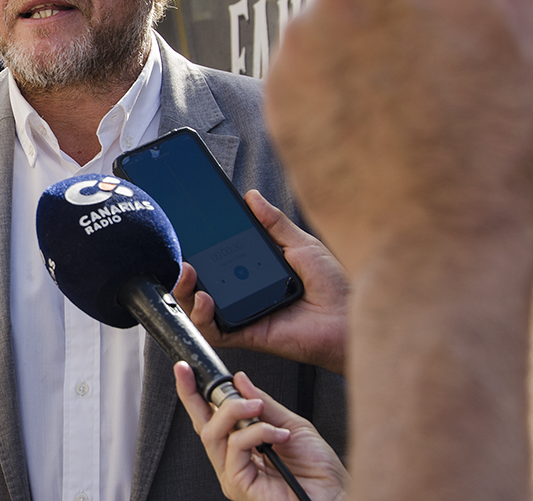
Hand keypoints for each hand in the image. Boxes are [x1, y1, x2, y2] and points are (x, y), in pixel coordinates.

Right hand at [173, 190, 347, 373]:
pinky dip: (201, 317)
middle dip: (183, 269)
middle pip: (202, 283)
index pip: (219, 259)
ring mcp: (242, 315)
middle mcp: (244, 294)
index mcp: (256, 271)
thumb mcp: (301, 244)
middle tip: (182, 254)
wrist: (350, 319)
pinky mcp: (245, 335)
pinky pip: (213, 331)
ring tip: (187, 272)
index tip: (187, 231)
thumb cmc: (335, 286)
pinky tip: (204, 299)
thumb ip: (274, 223)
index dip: (199, 248)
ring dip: (185, 290)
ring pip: (199, 307)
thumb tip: (252, 197)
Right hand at [175, 365, 347, 500]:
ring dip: (235, 412)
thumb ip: (265, 404)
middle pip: (202, 424)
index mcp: (242, 447)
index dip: (194, 393)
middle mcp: (233, 461)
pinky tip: (277, 434)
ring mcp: (233, 474)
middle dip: (197, 395)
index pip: (210, 417)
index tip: (184, 369)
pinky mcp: (238, 485)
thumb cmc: (320, 471)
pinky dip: (255, 433)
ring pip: (213, 434)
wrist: (336, 496)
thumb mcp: (291, 424)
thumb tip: (240, 381)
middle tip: (212, 380)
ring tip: (259, 407)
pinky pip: (234, 448)